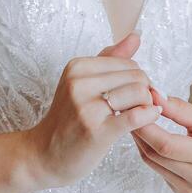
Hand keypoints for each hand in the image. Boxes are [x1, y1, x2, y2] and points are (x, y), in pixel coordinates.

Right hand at [23, 33, 161, 188]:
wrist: (43, 156)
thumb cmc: (68, 121)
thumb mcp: (83, 83)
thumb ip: (110, 58)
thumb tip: (136, 35)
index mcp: (77, 67)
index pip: (128, 63)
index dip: (139, 78)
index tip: (134, 94)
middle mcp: (79, 83)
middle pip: (137, 76)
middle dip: (145, 91)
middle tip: (139, 106)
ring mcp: (86, 107)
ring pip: (139, 93)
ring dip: (146, 105)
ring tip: (137, 114)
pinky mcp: (96, 130)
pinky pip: (136, 116)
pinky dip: (148, 116)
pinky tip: (147, 118)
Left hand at [131, 86, 191, 192]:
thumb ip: (182, 109)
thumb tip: (154, 95)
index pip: (168, 144)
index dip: (147, 126)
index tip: (137, 106)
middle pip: (156, 154)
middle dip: (139, 131)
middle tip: (128, 110)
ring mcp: (190, 190)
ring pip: (152, 162)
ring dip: (140, 140)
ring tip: (135, 119)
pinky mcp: (182, 192)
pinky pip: (157, 169)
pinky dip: (149, 151)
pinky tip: (147, 136)